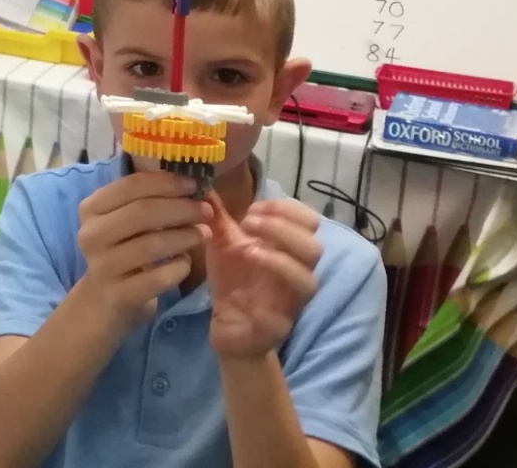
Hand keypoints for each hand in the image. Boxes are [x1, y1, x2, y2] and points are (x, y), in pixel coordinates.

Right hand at [75, 169, 205, 330]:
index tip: (194, 184)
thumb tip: (189, 182)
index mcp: (91, 208)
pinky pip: (159, 277)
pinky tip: (185, 262)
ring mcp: (102, 266)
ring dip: (185, 236)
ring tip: (203, 234)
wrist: (104, 299)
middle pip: (142, 212)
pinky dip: (179, 266)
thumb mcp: (123, 219)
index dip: (166, 183)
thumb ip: (147, 199)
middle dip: (181, 208)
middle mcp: (91, 235)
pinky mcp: (118, 294)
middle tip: (206, 211)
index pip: (131, 186)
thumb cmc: (122, 249)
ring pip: (152, 244)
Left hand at [203, 197, 322, 359]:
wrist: (228, 329)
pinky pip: (279, 320)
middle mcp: (297, 275)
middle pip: (314, 248)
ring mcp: (290, 304)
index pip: (310, 222)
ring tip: (248, 251)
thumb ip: (218, 218)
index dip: (286, 210)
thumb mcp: (223, 245)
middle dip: (282, 230)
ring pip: (307, 282)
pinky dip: (258, 307)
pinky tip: (237, 296)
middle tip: (248, 224)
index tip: (253, 208)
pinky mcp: (275, 331)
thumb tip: (203, 187)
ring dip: (279, 261)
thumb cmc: (233, 281)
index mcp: (288, 250)